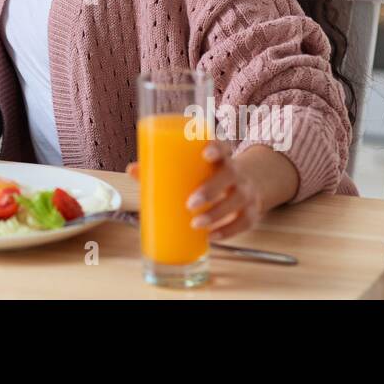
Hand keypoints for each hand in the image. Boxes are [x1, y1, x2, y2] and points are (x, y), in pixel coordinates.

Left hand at [126, 141, 270, 241]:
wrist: (250, 184)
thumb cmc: (210, 174)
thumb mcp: (193, 167)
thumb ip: (162, 167)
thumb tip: (132, 169)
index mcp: (220, 156)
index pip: (224, 146)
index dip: (217, 148)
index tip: (206, 153)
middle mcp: (236, 172)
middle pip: (229, 175)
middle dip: (211, 189)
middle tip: (190, 202)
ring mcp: (246, 192)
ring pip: (237, 201)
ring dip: (217, 214)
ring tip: (196, 223)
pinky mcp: (251, 212)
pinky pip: (245, 222)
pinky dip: (229, 231)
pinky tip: (212, 236)